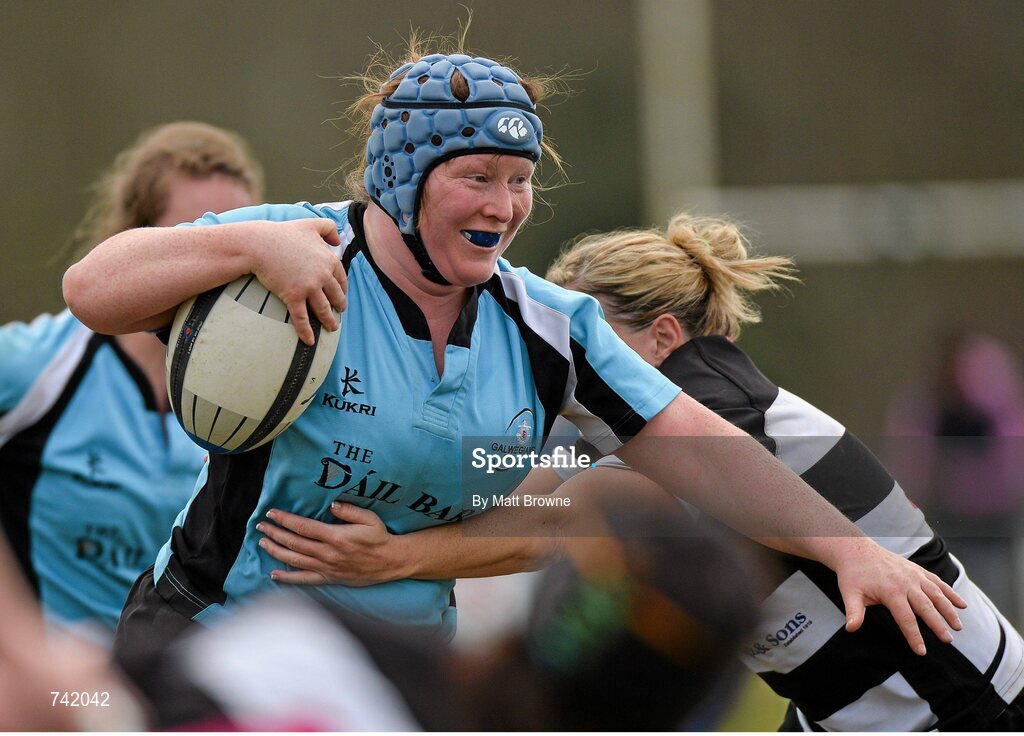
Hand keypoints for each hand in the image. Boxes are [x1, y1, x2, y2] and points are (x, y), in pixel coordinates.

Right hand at [246, 218, 346, 344]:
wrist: (260, 244)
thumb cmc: (283, 233)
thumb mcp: (310, 224)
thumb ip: (328, 228)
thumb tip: (339, 240)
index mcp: (328, 260)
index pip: (341, 278)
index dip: (342, 288)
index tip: (342, 294)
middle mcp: (322, 275)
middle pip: (336, 296)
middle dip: (339, 306)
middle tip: (340, 312)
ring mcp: (309, 288)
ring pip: (324, 310)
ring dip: (330, 321)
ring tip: (332, 328)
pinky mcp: (293, 296)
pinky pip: (302, 318)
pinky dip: (307, 332)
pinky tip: (310, 341)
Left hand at [256, 502, 402, 585]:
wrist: (390, 562)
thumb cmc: (380, 538)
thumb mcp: (369, 518)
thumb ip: (349, 510)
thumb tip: (331, 505)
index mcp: (335, 536)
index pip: (303, 527)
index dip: (285, 520)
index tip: (271, 513)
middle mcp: (328, 553)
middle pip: (294, 542)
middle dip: (275, 533)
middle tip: (260, 526)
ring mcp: (327, 568)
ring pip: (295, 560)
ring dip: (276, 551)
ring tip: (262, 543)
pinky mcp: (329, 578)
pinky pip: (304, 579)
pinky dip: (287, 578)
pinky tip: (274, 574)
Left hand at [833, 538, 966, 654]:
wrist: (856, 549)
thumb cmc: (853, 573)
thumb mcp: (849, 593)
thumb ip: (854, 612)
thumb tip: (851, 629)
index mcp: (891, 591)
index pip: (906, 618)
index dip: (914, 636)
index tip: (921, 651)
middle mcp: (906, 582)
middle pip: (926, 607)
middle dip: (938, 625)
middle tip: (948, 640)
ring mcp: (914, 575)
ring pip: (936, 594)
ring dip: (949, 610)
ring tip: (958, 626)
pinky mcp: (917, 570)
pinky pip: (937, 582)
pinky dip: (950, 593)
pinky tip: (961, 604)